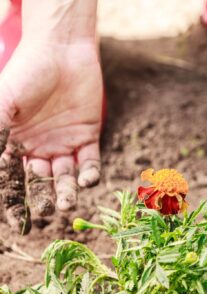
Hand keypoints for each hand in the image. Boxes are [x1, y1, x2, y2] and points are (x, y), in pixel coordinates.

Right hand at [0, 0, 101, 233]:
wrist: (61, 50)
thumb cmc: (26, 74)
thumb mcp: (3, 105)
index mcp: (16, 145)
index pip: (14, 180)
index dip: (16, 201)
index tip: (19, 223)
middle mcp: (39, 149)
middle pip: (41, 182)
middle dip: (44, 199)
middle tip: (49, 213)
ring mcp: (63, 145)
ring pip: (66, 177)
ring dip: (68, 191)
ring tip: (67, 205)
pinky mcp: (87, 138)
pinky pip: (89, 162)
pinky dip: (90, 174)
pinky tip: (88, 181)